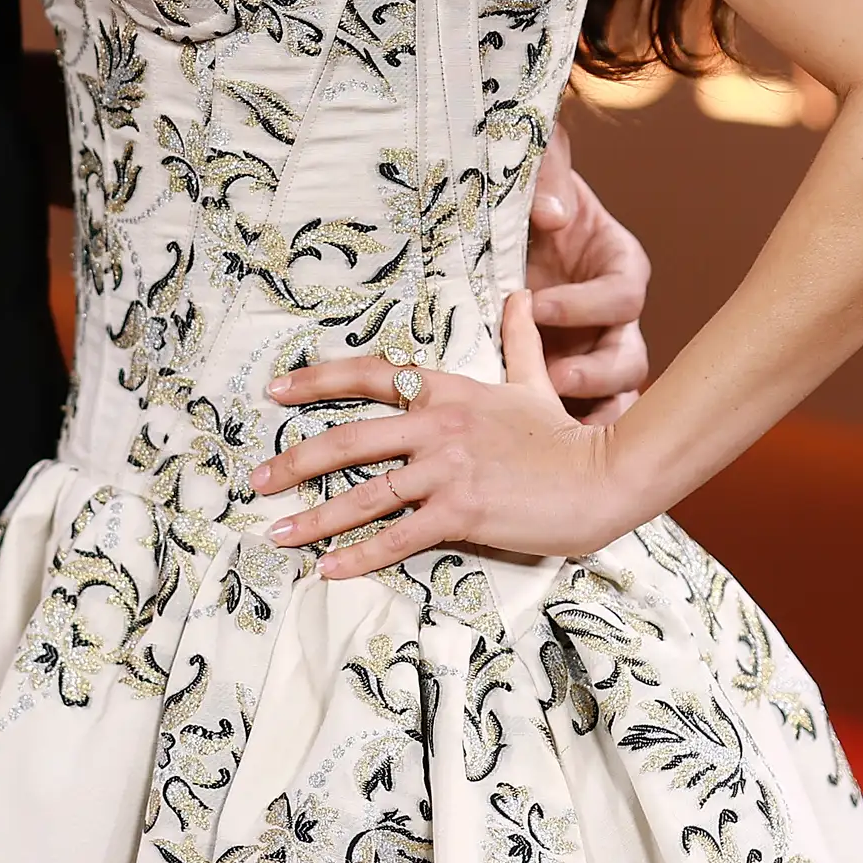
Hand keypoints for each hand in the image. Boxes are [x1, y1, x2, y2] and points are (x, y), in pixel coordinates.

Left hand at [252, 294, 638, 574]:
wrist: (605, 475)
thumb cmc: (567, 434)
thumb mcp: (535, 382)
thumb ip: (518, 340)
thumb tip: (517, 294)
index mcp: (448, 391)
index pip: (370, 374)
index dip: (317, 380)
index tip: (276, 391)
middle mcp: (437, 426)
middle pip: (349, 439)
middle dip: (296, 461)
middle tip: (256, 479)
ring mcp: (447, 470)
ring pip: (365, 494)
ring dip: (315, 517)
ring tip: (276, 533)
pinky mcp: (462, 513)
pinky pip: (399, 536)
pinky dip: (359, 556)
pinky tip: (328, 569)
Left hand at [522, 147, 649, 413]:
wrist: (508, 222)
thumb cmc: (531, 193)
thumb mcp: (539, 169)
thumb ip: (548, 177)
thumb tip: (550, 213)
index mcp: (620, 264)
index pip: (623, 293)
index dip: (585, 304)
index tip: (536, 303)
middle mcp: (617, 315)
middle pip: (631, 358)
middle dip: (595, 374)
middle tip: (551, 377)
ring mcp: (596, 352)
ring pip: (616, 397)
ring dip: (586, 413)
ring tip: (547, 426)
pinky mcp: (568, 379)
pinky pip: (584, 418)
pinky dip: (568, 438)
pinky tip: (537, 452)